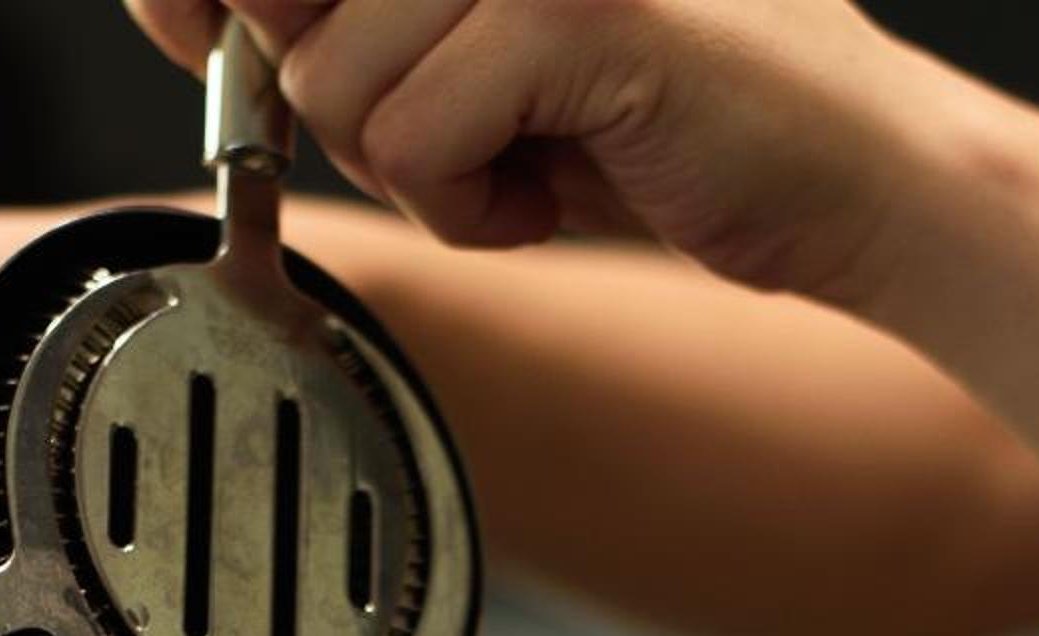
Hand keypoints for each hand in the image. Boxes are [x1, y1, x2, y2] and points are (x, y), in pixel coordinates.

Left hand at [122, 0, 948, 301]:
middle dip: (336, 97)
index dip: (205, 1)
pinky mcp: (570, 9)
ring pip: (331, 82)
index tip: (215, 34)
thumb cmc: (670, 119)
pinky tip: (554, 193)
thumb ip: (340, 14)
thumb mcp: (474, 52)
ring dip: (416, 167)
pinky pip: (414, 143)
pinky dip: (473, 211)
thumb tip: (182, 4)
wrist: (857, 178)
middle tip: (458, 125)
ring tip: (528, 157)